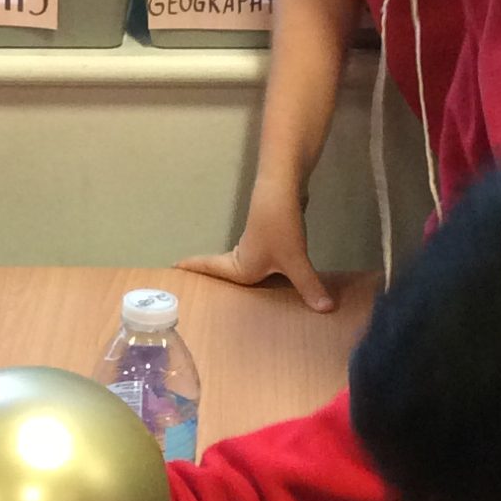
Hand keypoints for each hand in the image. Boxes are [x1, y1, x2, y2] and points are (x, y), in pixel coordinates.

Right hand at [179, 176, 334, 312]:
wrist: (283, 190)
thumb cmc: (279, 227)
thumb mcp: (295, 260)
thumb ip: (309, 286)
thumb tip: (326, 310)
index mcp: (241, 266)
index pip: (212, 270)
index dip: (195, 270)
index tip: (174, 267)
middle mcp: (244, 256)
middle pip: (223, 267)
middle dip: (210, 273)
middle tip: (198, 277)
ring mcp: (256, 243)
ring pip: (241, 259)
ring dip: (234, 267)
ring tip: (230, 278)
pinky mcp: (270, 233)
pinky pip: (260, 252)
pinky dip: (258, 260)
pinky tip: (268, 266)